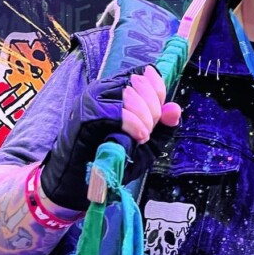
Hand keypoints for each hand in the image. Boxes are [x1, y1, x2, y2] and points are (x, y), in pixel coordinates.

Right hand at [40, 65, 181, 211]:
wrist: (78, 181)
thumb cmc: (109, 161)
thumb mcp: (145, 145)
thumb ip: (162, 127)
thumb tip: (175, 109)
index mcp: (117, 91)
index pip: (144, 73)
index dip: (158, 90)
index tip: (159, 115)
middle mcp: (104, 89)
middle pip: (139, 81)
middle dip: (153, 107)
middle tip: (150, 130)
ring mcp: (93, 100)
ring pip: (129, 94)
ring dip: (144, 117)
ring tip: (143, 137)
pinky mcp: (86, 116)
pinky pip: (117, 112)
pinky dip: (133, 125)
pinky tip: (137, 138)